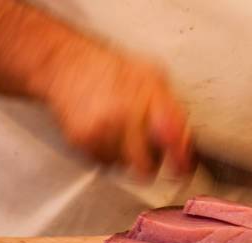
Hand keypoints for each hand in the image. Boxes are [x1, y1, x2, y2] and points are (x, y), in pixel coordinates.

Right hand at [42, 45, 191, 177]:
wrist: (66, 64)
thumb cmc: (111, 70)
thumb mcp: (152, 78)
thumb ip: (172, 109)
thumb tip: (185, 142)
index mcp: (148, 96)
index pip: (172, 138)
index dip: (181, 161)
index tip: (183, 171)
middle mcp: (125, 114)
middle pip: (146, 166)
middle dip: (150, 162)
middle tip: (147, 149)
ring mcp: (102, 130)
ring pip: (126, 167)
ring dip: (127, 156)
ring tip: (120, 131)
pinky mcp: (82, 141)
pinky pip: (104, 162)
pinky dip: (107, 153)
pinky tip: (104, 132)